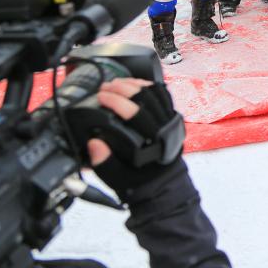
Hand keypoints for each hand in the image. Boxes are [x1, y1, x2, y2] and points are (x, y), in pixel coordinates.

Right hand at [85, 78, 183, 197]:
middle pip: (146, 99)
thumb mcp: (116, 178)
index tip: (100, 97)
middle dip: (122, 89)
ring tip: (116, 83)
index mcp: (154, 143)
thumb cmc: (138, 182)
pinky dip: (148, 86)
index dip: (116, 102)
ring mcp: (172, 121)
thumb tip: (94, 142)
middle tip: (104, 87)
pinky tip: (134, 83)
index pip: (136, 115)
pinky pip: (163, 95)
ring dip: (134, 84)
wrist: (160, 185)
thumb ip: (103, 162)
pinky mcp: (173, 117)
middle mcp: (167, 129)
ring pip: (155, 93)